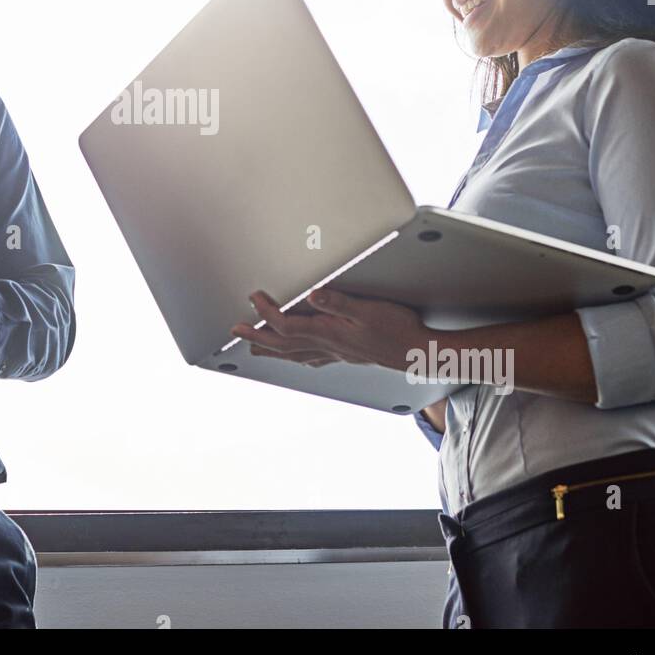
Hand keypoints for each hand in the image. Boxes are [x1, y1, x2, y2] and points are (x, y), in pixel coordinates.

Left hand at [230, 288, 425, 371]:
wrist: (418, 352)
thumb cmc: (397, 330)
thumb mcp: (368, 309)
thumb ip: (337, 302)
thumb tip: (311, 295)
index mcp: (328, 332)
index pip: (287, 324)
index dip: (266, 313)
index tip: (253, 300)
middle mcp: (327, 345)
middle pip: (282, 343)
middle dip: (256, 336)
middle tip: (235, 332)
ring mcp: (335, 353)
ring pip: (294, 353)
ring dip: (271, 349)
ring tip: (253, 348)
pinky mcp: (345, 354)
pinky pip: (311, 358)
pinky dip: (295, 357)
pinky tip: (295, 358)